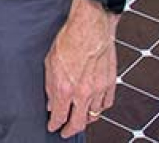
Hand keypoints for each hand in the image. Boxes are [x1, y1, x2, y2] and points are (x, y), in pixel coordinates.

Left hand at [45, 0, 118, 136]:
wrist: (90, 26)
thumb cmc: (69, 39)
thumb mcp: (49, 62)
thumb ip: (50, 86)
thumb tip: (51, 102)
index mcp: (66, 88)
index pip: (60, 116)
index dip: (55, 125)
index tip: (53, 127)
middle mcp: (83, 92)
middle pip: (79, 123)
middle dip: (70, 130)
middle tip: (66, 132)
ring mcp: (99, 89)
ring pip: (95, 115)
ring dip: (86, 119)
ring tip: (79, 118)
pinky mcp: (110, 82)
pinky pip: (107, 104)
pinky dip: (100, 108)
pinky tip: (95, 107)